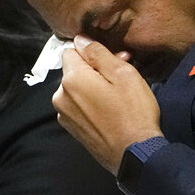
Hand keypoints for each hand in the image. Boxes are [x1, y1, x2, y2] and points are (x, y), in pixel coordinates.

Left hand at [53, 35, 162, 173]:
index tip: (113, 60)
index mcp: (71, 79)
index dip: (93, 52)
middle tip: (121, 77)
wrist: (134, 154)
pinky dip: (91, 104)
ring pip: (76, 89)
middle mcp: (60, 96)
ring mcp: (64, 115)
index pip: (71, 50)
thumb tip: (81, 39)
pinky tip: (110, 111)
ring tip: (117, 96)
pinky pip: (78, 106)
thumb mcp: (122, 74)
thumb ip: (98, 53)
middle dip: (94, 70)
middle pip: (74, 71)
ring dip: (93, 87)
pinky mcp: (72, 129)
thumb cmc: (133, 112)